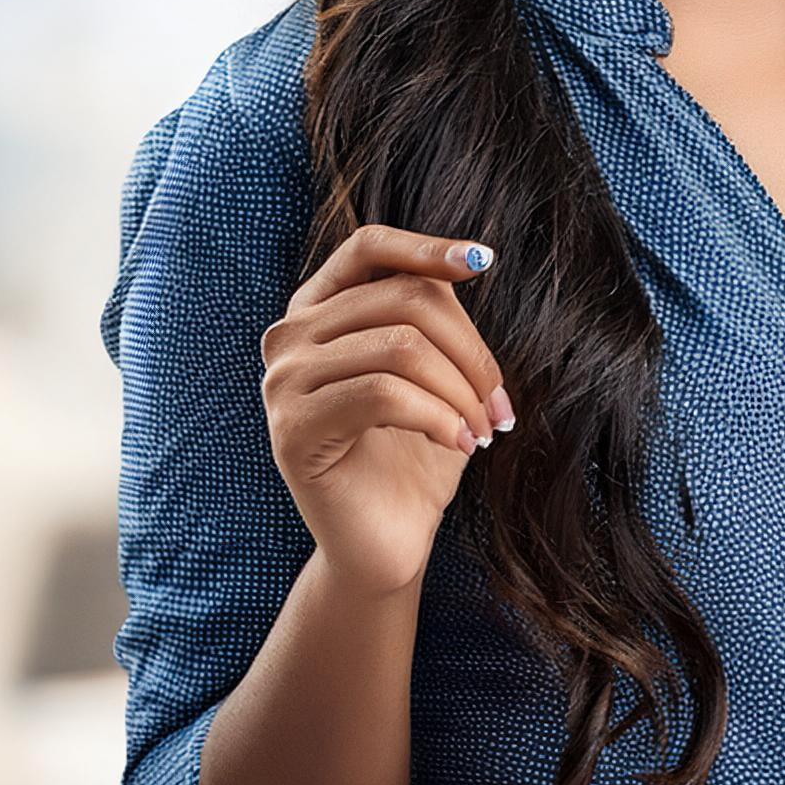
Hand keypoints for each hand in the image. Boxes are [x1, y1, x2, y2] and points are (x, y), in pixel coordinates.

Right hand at [260, 225, 513, 597]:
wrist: (388, 538)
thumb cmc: (416, 449)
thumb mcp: (434, 367)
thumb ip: (432, 312)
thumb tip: (471, 257)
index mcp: (320, 309)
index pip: (369, 246)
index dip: (428, 246)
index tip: (484, 261)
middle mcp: (290, 336)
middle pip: (405, 300)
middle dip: (472, 350)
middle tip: (501, 404)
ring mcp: (283, 382)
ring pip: (402, 347)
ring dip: (463, 390)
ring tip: (486, 428)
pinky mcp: (291, 430)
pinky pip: (384, 395)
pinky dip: (439, 416)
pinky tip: (461, 444)